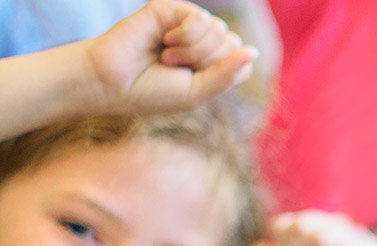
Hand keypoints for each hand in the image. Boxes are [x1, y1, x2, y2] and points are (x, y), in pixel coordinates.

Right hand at [85, 0, 256, 113]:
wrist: (112, 81)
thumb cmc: (151, 92)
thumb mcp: (198, 92)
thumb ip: (227, 74)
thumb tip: (253, 50)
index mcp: (213, 64)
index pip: (244, 62)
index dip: (224, 74)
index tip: (194, 81)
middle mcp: (203, 42)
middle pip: (233, 45)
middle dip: (207, 62)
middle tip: (176, 68)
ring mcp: (188, 24)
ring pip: (220, 31)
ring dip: (194, 51)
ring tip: (167, 57)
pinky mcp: (172, 10)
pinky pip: (201, 18)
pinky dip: (185, 36)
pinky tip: (165, 41)